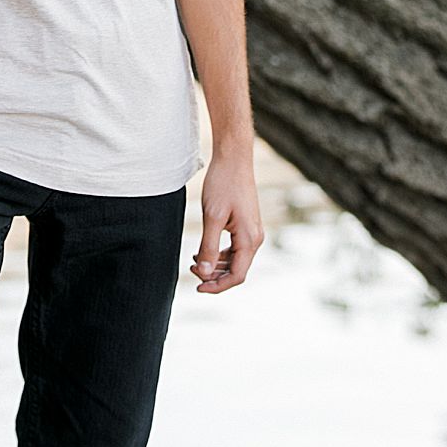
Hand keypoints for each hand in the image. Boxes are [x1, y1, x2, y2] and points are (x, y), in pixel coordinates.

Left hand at [190, 150, 262, 292]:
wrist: (233, 159)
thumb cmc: (223, 184)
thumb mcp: (212, 217)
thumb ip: (208, 246)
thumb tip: (203, 272)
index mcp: (250, 239)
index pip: (237, 275)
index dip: (217, 285)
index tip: (197, 287)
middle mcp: (255, 238)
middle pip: (236, 270)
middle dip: (214, 276)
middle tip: (191, 272)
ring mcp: (251, 232)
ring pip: (235, 260)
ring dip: (215, 266)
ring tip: (193, 262)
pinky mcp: (245, 225)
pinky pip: (234, 248)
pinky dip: (219, 254)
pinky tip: (201, 251)